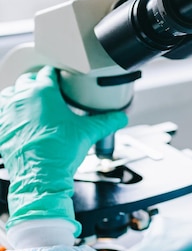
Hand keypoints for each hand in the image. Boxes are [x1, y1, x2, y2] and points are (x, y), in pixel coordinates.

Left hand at [0, 66, 127, 235]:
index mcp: (43, 91)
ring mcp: (8, 113)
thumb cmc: (59, 153)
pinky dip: (9, 114)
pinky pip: (2, 114)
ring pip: (10, 94)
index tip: (61, 81)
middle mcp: (22, 98)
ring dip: (20, 95)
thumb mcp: (88, 132)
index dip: (57, 75)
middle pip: (27, 80)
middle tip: (49, 92)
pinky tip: (20, 122)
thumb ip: (107, 121)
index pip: (48, 73)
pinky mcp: (2, 129)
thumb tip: (120, 117)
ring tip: (32, 103)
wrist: (40, 177)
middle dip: (38, 83)